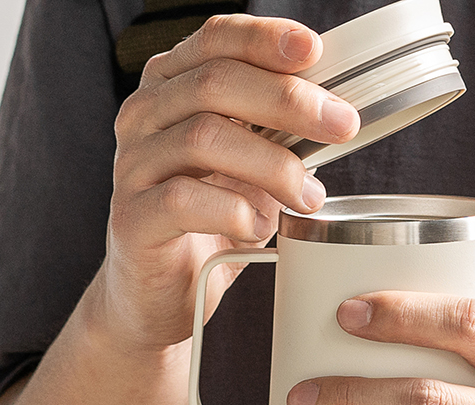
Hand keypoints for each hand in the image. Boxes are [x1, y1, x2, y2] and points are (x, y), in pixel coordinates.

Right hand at [97, 16, 359, 350]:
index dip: (265, 39)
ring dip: (272, 165)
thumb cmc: (208, 226)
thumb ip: (276, 135)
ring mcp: (133, 165)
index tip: (314, 50)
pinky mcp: (133, 217)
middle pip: (215, 83)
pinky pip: (185, 200)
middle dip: (288, 100)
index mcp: (171, 89)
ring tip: (308, 197)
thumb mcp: (249, 170)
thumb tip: (336, 114)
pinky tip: (260, 229)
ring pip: (204, 137)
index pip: (216, 40)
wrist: (160, 296)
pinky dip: (235, 212)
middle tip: (341, 126)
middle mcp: (144, 116)